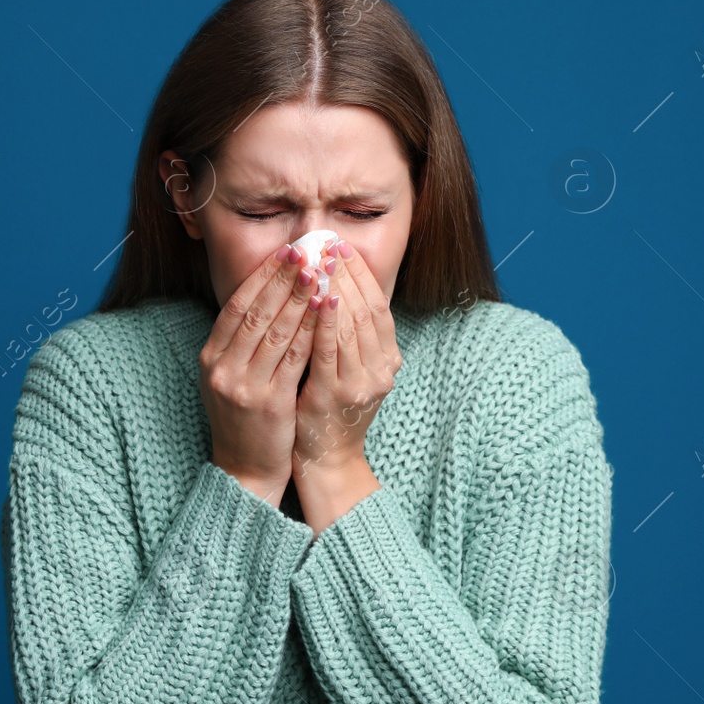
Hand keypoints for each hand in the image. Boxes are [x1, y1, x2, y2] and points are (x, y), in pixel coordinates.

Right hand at [199, 243, 321, 497]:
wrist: (245, 470)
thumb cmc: (244, 419)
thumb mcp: (227, 377)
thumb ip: (239, 342)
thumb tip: (266, 295)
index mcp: (210, 358)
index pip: (237, 307)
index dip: (262, 276)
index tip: (285, 252)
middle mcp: (222, 369)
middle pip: (257, 313)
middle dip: (283, 278)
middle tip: (307, 251)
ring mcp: (244, 386)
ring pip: (277, 331)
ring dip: (301, 297)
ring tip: (320, 271)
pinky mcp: (269, 403)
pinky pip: (295, 357)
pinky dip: (311, 329)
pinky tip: (326, 309)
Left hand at [293, 238, 403, 476]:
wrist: (327, 460)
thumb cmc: (330, 410)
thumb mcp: (347, 369)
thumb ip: (346, 335)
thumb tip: (334, 287)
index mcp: (387, 359)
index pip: (378, 305)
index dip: (361, 274)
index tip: (341, 246)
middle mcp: (381, 368)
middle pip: (366, 309)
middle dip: (345, 273)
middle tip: (326, 243)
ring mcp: (361, 382)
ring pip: (351, 324)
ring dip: (334, 288)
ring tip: (319, 260)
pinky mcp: (336, 394)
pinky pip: (331, 350)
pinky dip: (325, 320)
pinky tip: (317, 297)